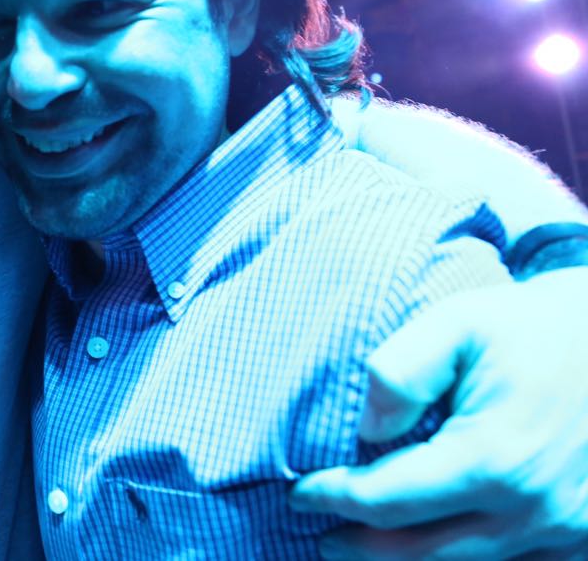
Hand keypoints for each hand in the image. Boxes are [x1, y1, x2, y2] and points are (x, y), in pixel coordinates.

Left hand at [290, 267, 587, 558]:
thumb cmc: (531, 327)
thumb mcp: (457, 323)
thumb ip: (401, 372)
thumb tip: (367, 431)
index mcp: (494, 459)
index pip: (387, 501)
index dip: (335, 498)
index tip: (300, 491)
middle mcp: (533, 509)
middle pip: (421, 554)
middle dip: (361, 547)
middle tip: (324, 537)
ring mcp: (567, 530)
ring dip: (408, 560)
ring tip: (363, 544)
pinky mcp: (586, 534)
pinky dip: (466, 559)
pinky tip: (431, 542)